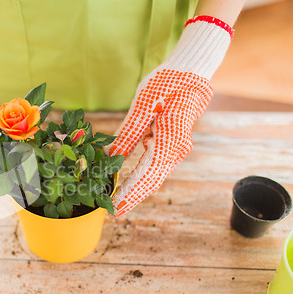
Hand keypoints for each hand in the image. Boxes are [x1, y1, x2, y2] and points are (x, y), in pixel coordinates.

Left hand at [108, 16, 233, 216]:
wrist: (192, 71)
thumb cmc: (167, 82)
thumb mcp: (144, 103)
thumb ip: (129, 132)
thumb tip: (111, 157)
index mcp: (171, 140)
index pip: (147, 173)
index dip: (131, 192)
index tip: (116, 208)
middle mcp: (177, 149)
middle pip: (152, 180)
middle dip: (132, 196)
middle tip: (113, 212)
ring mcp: (176, 149)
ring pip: (154, 175)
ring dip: (135, 188)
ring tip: (116, 201)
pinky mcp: (172, 145)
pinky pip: (155, 166)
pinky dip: (140, 176)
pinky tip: (125, 181)